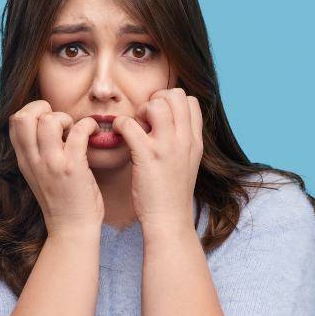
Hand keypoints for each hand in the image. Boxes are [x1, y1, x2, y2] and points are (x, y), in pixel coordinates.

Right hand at [8, 100, 103, 236]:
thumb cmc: (63, 201)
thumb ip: (38, 153)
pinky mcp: (72, 168)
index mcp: (25, 161)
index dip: (32, 111)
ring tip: (75, 130)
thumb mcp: (39, 175)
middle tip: (60, 122)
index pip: (14, 121)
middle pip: (23, 116)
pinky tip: (93, 132)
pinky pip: (78, 131)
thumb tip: (48, 126)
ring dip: (66, 118)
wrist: (72, 230)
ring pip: (49, 121)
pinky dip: (88, 125)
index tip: (49, 120)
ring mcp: (52, 164)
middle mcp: (33, 160)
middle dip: (44, 109)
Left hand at [111, 87, 202, 231]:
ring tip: (135, 128)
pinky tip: (119, 136)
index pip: (190, 101)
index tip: (159, 118)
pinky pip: (129, 124)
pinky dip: (120, 126)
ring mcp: (166, 147)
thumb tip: (170, 125)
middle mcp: (184, 139)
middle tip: (145, 120)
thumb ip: (183, 142)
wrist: (170, 220)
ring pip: (155, 104)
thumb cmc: (173, 194)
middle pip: (174, 95)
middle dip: (155, 100)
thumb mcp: (188, 163)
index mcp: (195, 141)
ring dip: (140, 110)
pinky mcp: (146, 156)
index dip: (171, 102)